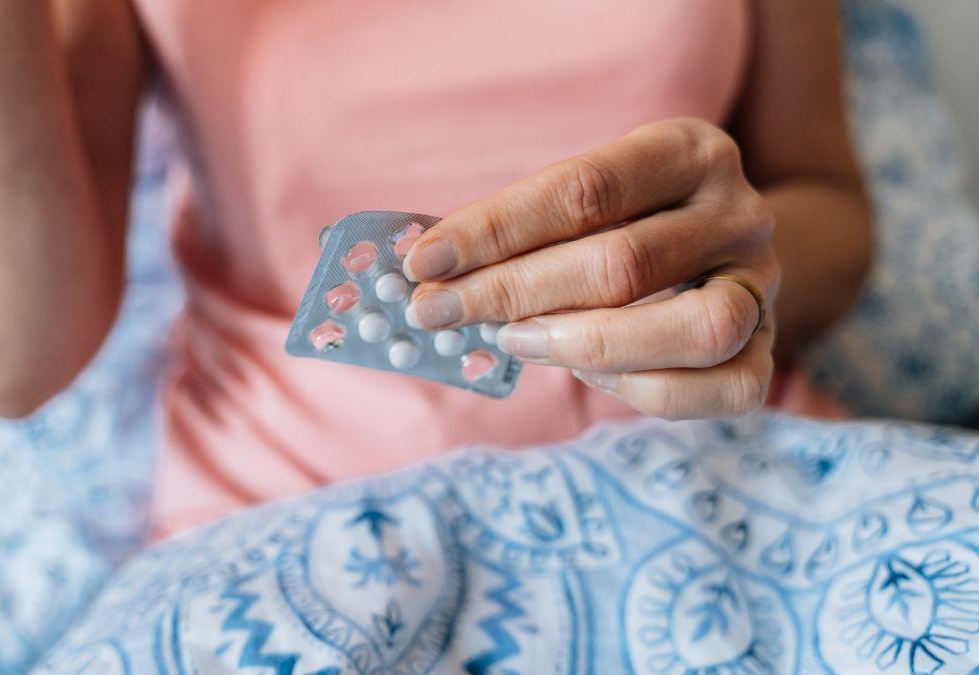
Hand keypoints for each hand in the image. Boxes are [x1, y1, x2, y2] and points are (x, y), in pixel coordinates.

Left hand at [404, 118, 778, 419]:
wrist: (723, 255)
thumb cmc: (628, 223)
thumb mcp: (587, 201)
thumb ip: (524, 228)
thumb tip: (430, 270)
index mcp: (689, 151)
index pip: (584, 189)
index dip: (496, 229)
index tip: (425, 259)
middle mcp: (738, 212)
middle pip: (622, 263)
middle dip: (512, 292)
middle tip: (438, 311)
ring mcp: (761, 285)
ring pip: (688, 329)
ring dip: (582, 343)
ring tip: (513, 340)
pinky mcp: (766, 354)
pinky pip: (707, 388)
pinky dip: (633, 387)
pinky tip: (581, 371)